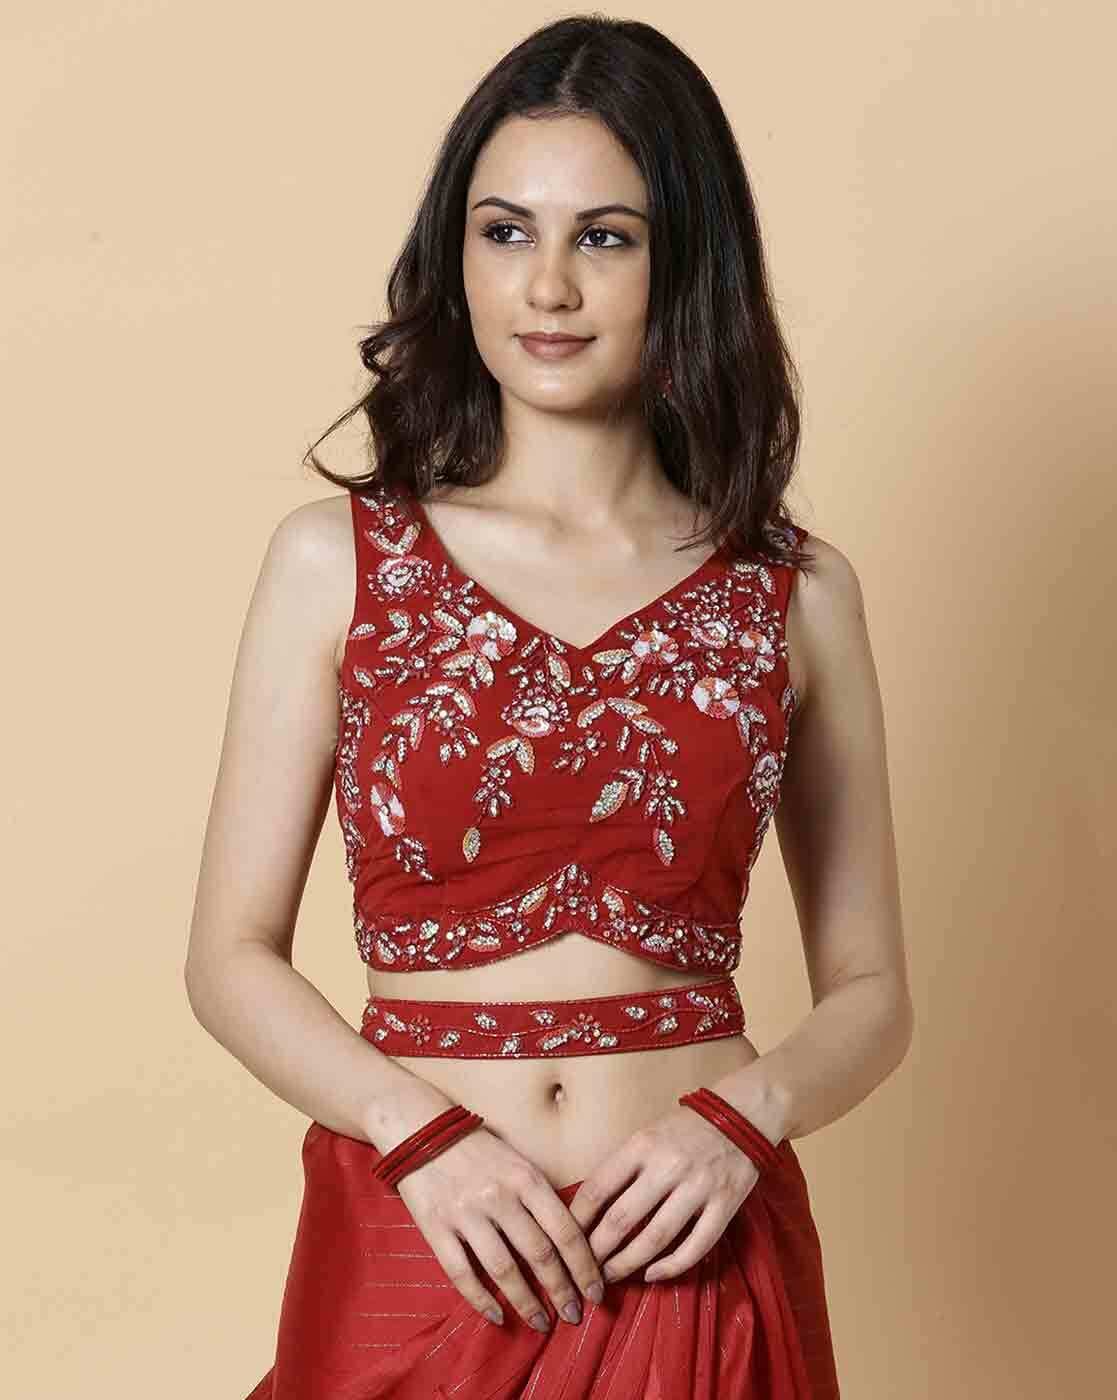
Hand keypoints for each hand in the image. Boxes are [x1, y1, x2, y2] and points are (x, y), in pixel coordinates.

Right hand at [394, 1125, 605, 1331]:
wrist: (421, 1131)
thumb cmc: (478, 1150)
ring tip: (541, 1323)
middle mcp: (499, 1196)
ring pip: (504, 1270)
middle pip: (540, 1254)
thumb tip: (572, 1243)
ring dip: (526, 1303)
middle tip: (574, 1315)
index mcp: (526, 1178)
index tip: (596, 1292)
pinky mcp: (436, 1228)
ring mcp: (466, 1213)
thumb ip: (540, 1198)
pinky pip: (462, 1273)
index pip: (565, 1230)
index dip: (584, 1267)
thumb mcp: (518, 1163)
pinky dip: (482, 1300)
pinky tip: (497, 1316)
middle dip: (561, 1291)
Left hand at [565, 1103, 763, 1284]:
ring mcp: (699, 1187)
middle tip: (584, 1270)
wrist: (740, 1117)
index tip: (566, 1240)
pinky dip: (671, 1267)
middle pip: (622, 1219)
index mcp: (643, 1144)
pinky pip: (695, 1247)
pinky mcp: (725, 1205)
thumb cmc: (684, 1130)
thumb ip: (622, 1167)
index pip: (598, 1188)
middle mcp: (669, 1165)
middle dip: (597, 1251)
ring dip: (628, 1264)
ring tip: (611, 1276)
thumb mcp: (646, 1135)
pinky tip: (652, 1274)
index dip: (578, 1220)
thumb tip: (585, 1207)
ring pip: (656, 1238)